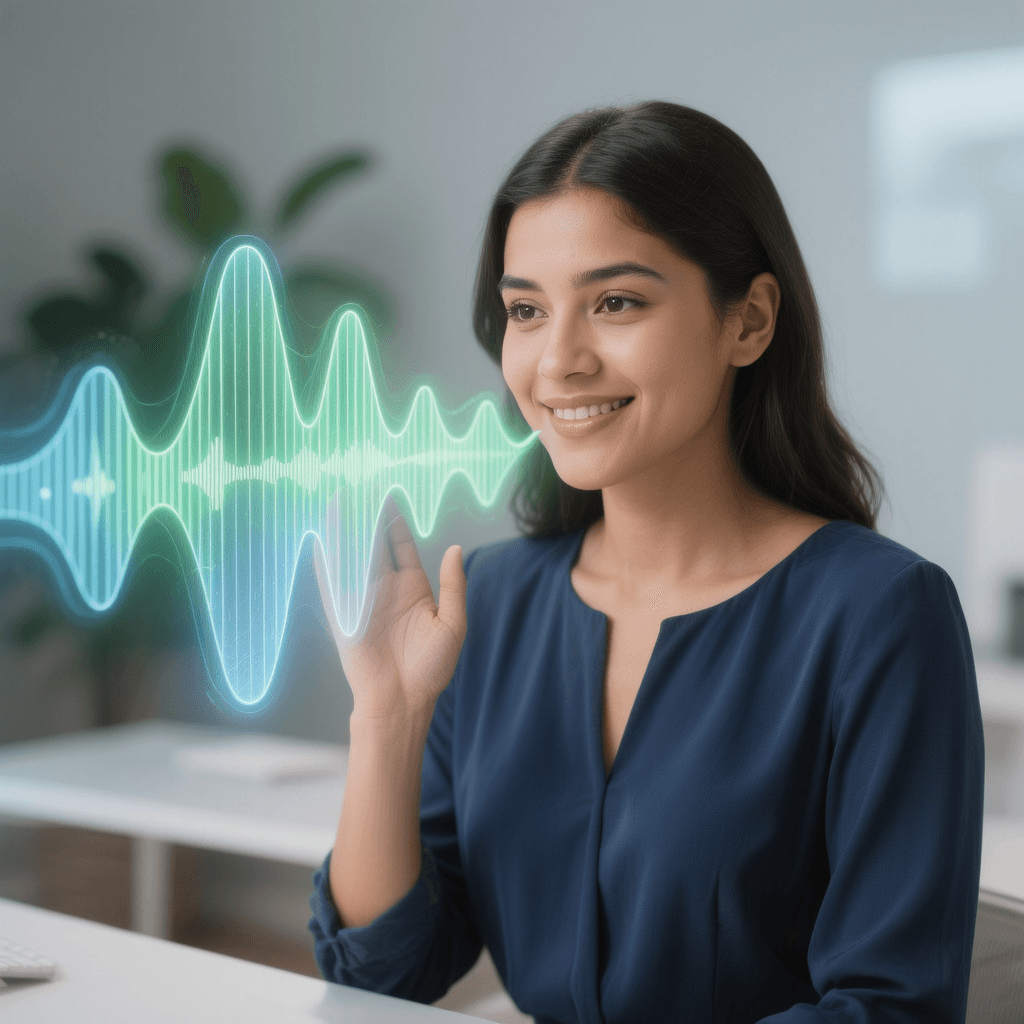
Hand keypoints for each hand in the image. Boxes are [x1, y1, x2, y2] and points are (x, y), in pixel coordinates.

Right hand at [314, 494, 467, 721]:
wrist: (401, 701)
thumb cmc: (431, 668)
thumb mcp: (452, 624)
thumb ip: (453, 586)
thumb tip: (455, 549)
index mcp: (413, 589)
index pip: (401, 546)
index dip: (394, 522)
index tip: (389, 498)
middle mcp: (386, 590)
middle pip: (374, 545)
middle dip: (366, 519)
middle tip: (359, 491)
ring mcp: (363, 601)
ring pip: (352, 559)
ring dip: (345, 533)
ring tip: (338, 505)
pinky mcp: (344, 616)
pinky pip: (333, 584)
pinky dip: (326, 563)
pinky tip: (320, 540)